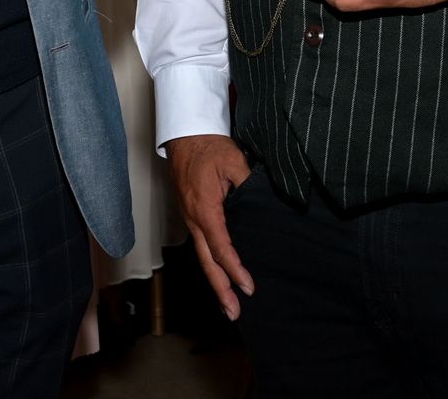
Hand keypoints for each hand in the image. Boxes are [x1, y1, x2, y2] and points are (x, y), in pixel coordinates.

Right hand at [164, 135, 254, 319]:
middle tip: (234, 313)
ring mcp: (191, 218)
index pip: (221, 247)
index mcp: (205, 209)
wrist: (185, 135)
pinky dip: (211, 265)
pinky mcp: (192, 216)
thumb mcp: (233, 161)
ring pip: (203, 257)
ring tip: (228, 304)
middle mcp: (194, 219)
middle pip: (207, 262)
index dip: (235, 269)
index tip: (248, 286)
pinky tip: (220, 275)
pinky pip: (202, 246)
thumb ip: (248, 183)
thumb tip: (263, 202)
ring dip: (215, 281)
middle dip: (221, 289)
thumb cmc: (208, 146)